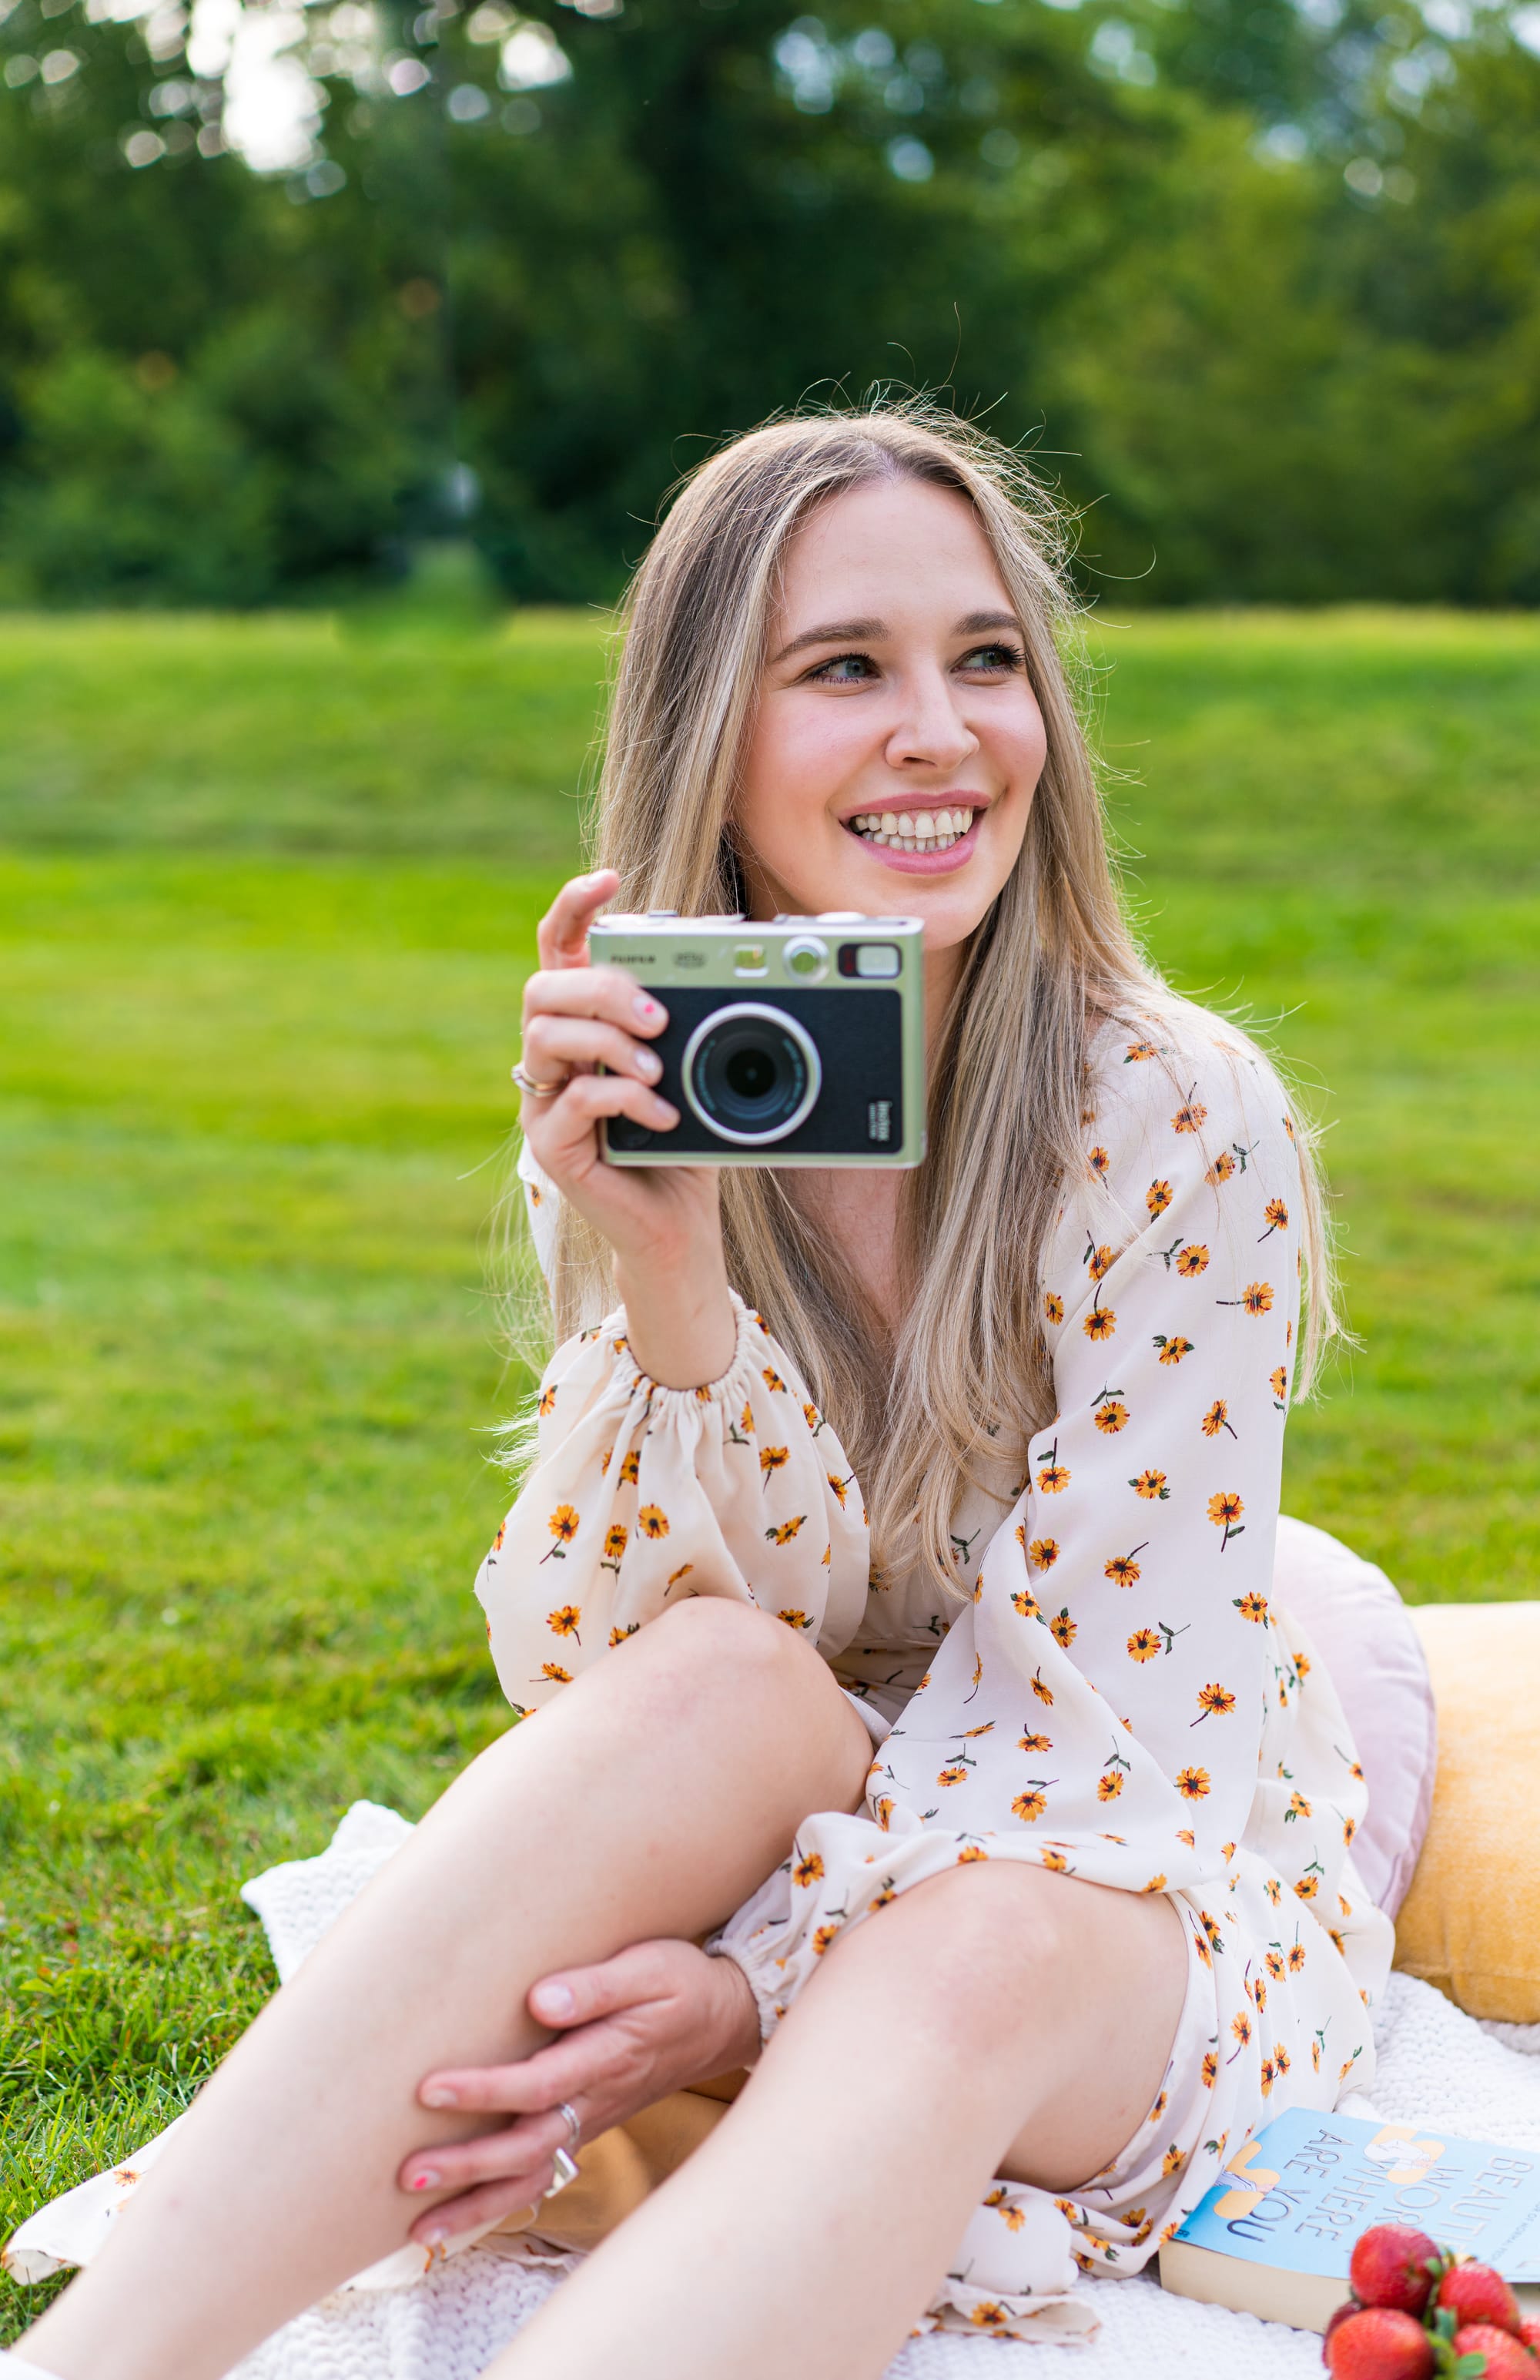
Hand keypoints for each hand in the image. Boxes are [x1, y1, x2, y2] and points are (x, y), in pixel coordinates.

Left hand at [400, 1939, 760, 2246]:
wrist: (723, 2019)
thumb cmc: (680, 1983)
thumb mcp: (648, 1967)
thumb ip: (596, 1985)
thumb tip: (539, 2001)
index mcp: (607, 2057)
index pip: (538, 2084)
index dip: (485, 2091)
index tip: (431, 2090)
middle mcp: (596, 2100)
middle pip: (526, 2146)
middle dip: (467, 2165)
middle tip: (408, 2174)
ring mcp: (591, 2119)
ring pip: (532, 2175)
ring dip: (476, 2203)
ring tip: (418, 2226)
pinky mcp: (586, 2125)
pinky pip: (541, 2174)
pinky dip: (500, 2202)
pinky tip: (458, 2216)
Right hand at [518, 870, 734, 1385]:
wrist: (677, 1229)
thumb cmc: (687, 1144)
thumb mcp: (698, 1069)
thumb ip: (695, 1019)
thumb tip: (727, 956)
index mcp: (585, 1025)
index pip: (560, 949)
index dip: (573, 907)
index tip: (607, 879)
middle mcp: (555, 1057)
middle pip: (543, 987)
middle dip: (601, 988)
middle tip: (658, 1016)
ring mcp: (545, 1102)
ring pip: (545, 1036)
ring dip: (608, 1041)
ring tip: (660, 1070)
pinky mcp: (551, 1147)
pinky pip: (572, 1101)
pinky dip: (622, 1098)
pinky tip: (662, 1114)